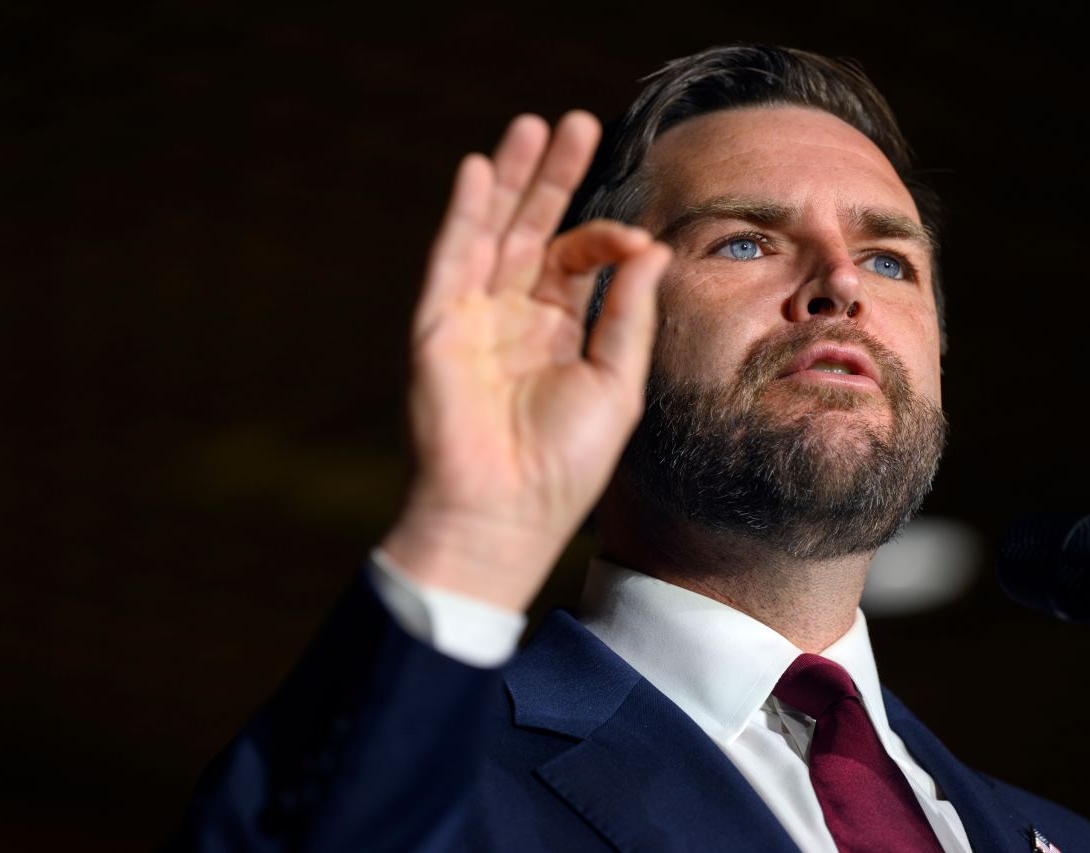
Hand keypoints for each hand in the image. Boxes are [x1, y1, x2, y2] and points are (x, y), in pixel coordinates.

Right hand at [381, 111, 671, 611]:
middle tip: (576, 123)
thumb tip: (651, 247)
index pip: (577, 260)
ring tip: (531, 127)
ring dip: (510, 181)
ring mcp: (473, 318)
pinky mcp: (438, 328)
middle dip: (553, 179)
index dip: (605, 239)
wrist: (507, 514)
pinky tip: (479, 172)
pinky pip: (451, 261)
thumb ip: (627, 312)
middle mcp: (514, 317)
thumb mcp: (616, 381)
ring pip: (491, 234)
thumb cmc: (566, 462)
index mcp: (558, 331)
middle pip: (533, 231)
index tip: (634, 240)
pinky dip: (463, 217)